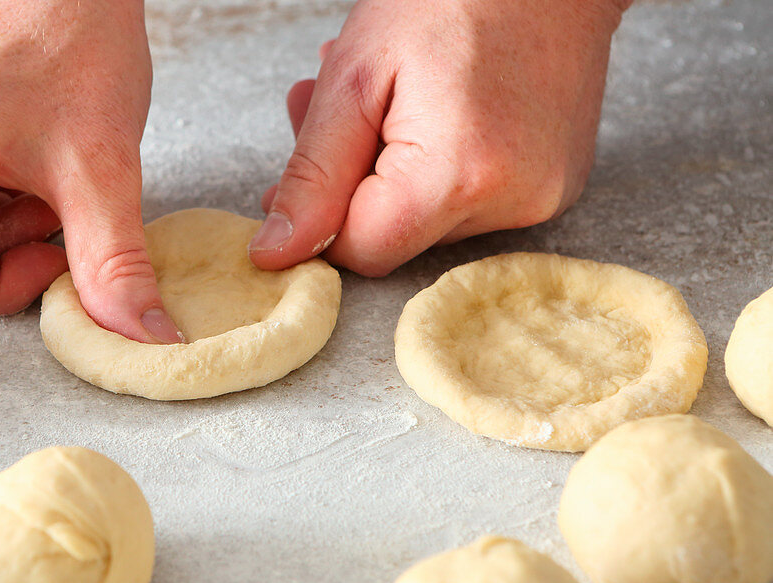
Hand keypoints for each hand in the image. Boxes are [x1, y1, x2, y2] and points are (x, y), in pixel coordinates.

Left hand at [250, 0, 630, 275]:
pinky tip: (425, 115)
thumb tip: (277, 253)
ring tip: (382, 100)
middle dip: (350, 185)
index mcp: (458, 177)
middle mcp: (512, 202)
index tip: (300, 173)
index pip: (362, 251)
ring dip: (387, 173)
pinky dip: (434, 171)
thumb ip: (312, 176)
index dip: (319, 221)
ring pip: (428, 223)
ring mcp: (541, 197)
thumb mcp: (353, 79)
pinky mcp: (554, 188)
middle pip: (396, 238)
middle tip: (325, 110)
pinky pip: (470, 206)